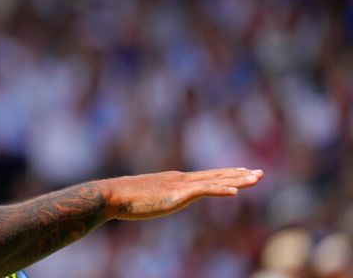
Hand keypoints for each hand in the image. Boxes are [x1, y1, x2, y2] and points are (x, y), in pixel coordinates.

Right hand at [100, 167, 262, 219]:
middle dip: (240, 174)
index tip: (243, 172)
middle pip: (216, 176)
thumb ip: (155, 198)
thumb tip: (154, 202)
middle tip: (260, 173)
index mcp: (175, 181)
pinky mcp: (178, 194)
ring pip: (216, 181)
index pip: (207, 176)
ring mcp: (180, 186)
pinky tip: (236, 192)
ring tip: (256, 179)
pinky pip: (205, 191)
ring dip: (238, 180)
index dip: (227, 174)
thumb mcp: (146, 199)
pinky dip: (221, 190)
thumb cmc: (124, 198)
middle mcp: (181, 179)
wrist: (113, 195)